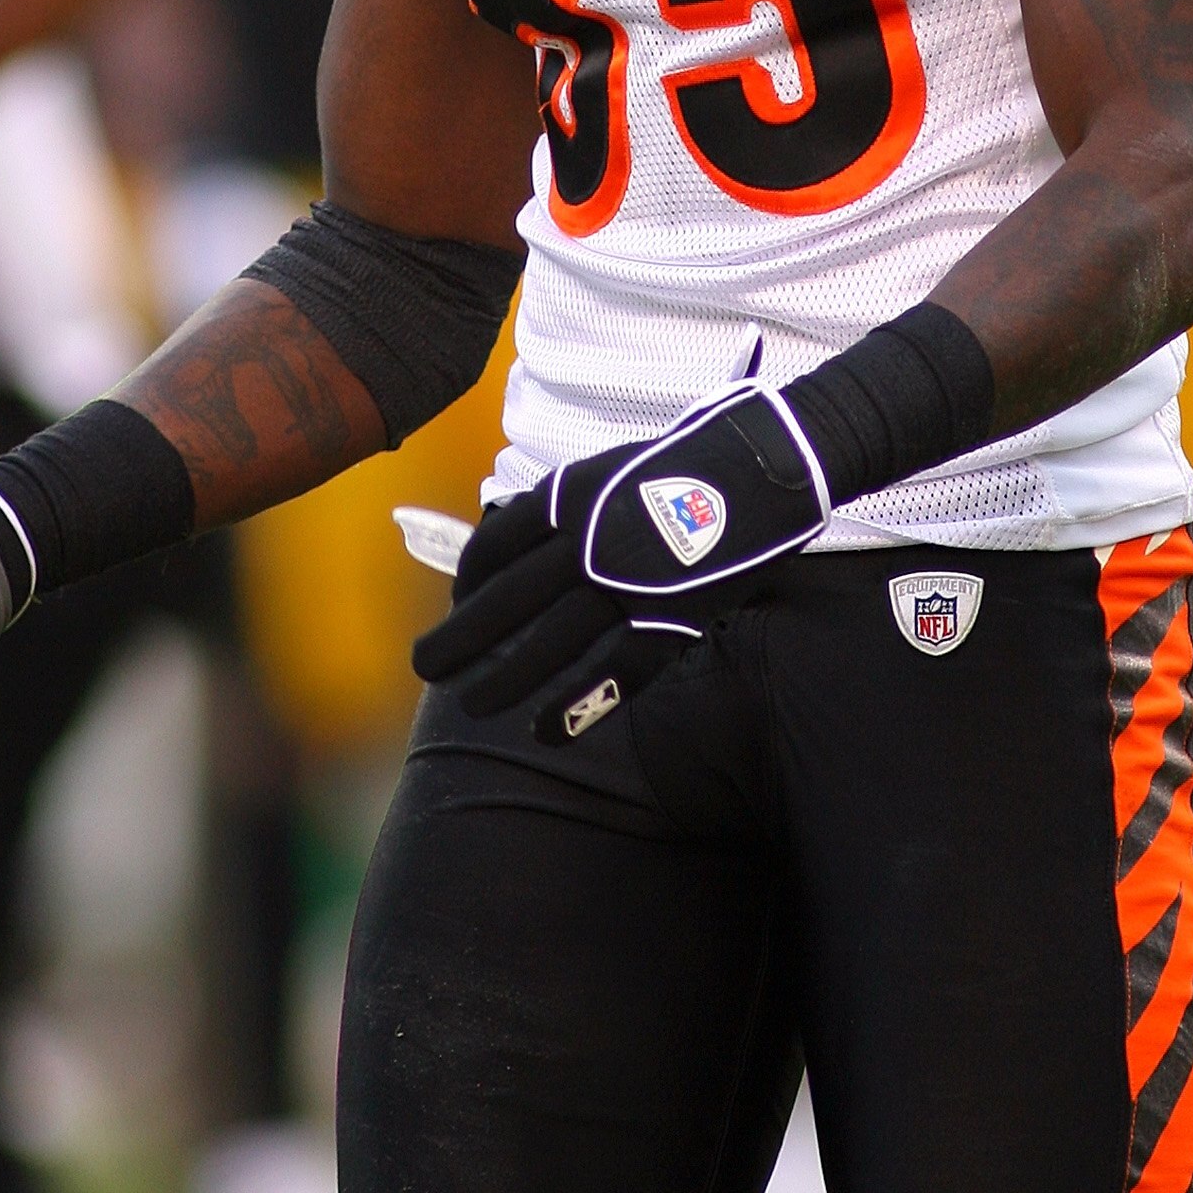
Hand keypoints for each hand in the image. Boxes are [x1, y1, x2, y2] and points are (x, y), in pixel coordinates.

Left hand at [412, 383, 829, 739]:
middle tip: (425, 665)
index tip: (457, 602)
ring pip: (549, 642)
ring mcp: (628, 580)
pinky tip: (541, 730)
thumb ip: (572, 507)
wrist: (766, 461)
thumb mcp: (614, 469)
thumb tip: (527, 537)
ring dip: (503, 678)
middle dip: (461, 636)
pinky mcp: (670, 616)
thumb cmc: (692, 461)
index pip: (498, 543)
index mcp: (572, 494)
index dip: (469, 577)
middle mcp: (588, 538)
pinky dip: (573, 707)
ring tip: (469, 705)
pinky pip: (611, 672)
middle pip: (508, 598)